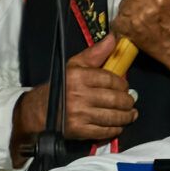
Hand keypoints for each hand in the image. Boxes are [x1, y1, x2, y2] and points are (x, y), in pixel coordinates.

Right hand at [10, 37, 137, 159]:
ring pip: (112, 117)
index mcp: (78, 77)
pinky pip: (104, 131)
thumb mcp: (74, 65)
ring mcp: (79, 114)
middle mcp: (78, 95)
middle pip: (114, 99)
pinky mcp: (79, 130)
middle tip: (130, 101)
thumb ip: (95, 53)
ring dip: (125, 116)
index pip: (110, 79)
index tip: (125, 86)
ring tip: (130, 114)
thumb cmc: (60, 86)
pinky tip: (118, 125)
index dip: (122, 84)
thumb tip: (112, 39)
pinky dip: (115, 129)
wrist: (39, 110)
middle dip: (127, 101)